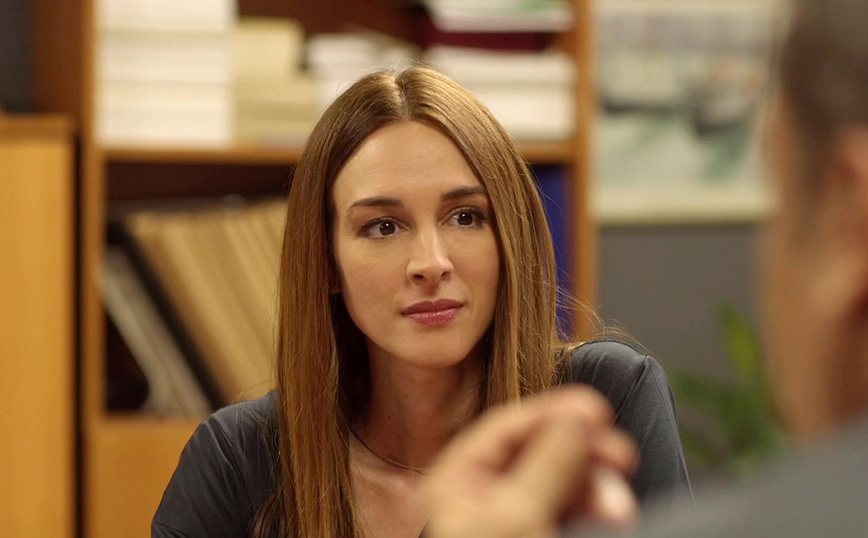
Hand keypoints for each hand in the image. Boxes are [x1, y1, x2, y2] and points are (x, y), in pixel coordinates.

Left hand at [422, 388, 638, 537]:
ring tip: (617, 507)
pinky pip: (574, 511)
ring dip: (596, 488)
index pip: (508, 429)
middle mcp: (485, 495)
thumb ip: (549, 463)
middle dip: (584, 453)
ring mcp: (516, 519)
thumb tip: (575, 418)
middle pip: (542, 451)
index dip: (553, 412)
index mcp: (459, 481)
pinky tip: (613, 516)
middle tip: (620, 453)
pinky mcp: (543, 536)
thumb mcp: (517, 517)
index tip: (597, 409)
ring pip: (564, 483)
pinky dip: (594, 510)